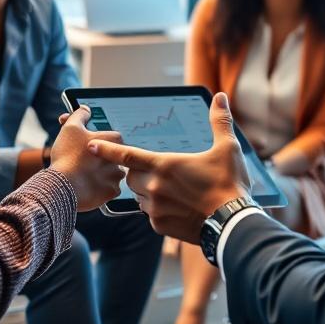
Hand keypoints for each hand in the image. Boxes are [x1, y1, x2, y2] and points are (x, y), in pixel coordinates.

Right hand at [49, 107, 124, 211]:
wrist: (62, 186)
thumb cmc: (67, 155)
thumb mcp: (71, 127)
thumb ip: (80, 115)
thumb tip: (85, 109)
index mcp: (114, 139)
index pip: (108, 137)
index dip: (93, 141)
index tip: (83, 146)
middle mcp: (120, 156)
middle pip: (109, 155)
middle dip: (97, 158)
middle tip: (80, 161)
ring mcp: (117, 175)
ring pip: (110, 172)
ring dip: (100, 173)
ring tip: (83, 174)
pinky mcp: (112, 192)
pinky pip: (108, 189)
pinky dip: (99, 188)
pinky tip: (87, 186)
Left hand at [90, 92, 250, 242]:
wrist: (232, 223)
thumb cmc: (229, 184)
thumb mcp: (227, 148)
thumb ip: (219, 121)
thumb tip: (220, 97)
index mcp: (165, 165)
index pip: (127, 155)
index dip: (107, 150)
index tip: (91, 146)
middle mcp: (155, 186)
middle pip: (132, 176)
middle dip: (138, 172)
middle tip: (158, 170)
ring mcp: (156, 209)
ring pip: (139, 196)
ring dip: (147, 191)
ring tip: (171, 190)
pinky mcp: (160, 226)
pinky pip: (150, 215)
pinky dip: (157, 209)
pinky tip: (177, 208)